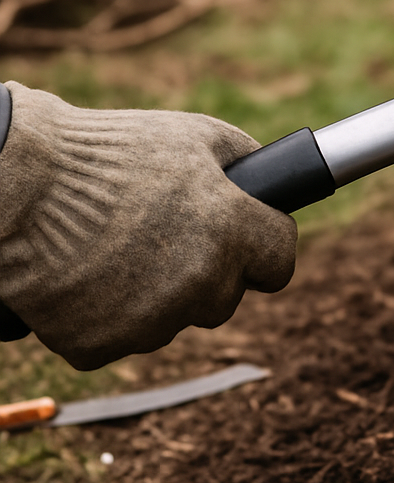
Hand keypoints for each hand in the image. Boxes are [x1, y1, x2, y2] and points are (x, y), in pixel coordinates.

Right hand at [0, 82, 295, 369]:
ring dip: (160, 294)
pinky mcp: (99, 346)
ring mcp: (150, 322)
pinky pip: (121, 336)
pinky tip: (90, 276)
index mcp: (232, 230)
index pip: (280, 263)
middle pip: (226, 296)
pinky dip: (109, 314)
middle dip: (210, 271)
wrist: (21, 186)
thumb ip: (247, 165)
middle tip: (171, 235)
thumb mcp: (197, 136)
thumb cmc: (112, 154)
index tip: (251, 240)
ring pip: (174, 319)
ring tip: (121, 248)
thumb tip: (271, 185)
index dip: (265, 247)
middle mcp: (201, 283)